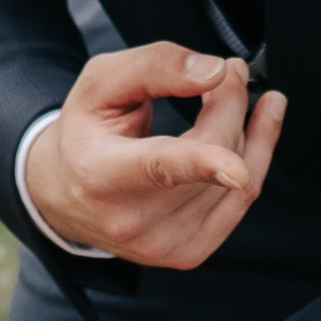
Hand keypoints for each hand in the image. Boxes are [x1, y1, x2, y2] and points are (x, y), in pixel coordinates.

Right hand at [23, 45, 284, 268]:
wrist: (65, 194)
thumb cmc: (85, 133)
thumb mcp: (100, 82)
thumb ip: (155, 66)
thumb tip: (216, 73)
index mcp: (101, 173)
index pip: (158, 168)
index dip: (202, 164)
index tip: (235, 169)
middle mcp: (131, 219)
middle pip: (215, 153)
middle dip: (231, 102)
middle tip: (227, 72)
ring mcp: (162, 244)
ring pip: (240, 176)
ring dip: (244, 128)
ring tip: (227, 98)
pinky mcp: (187, 254)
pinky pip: (242, 202)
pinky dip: (254, 160)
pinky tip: (255, 130)